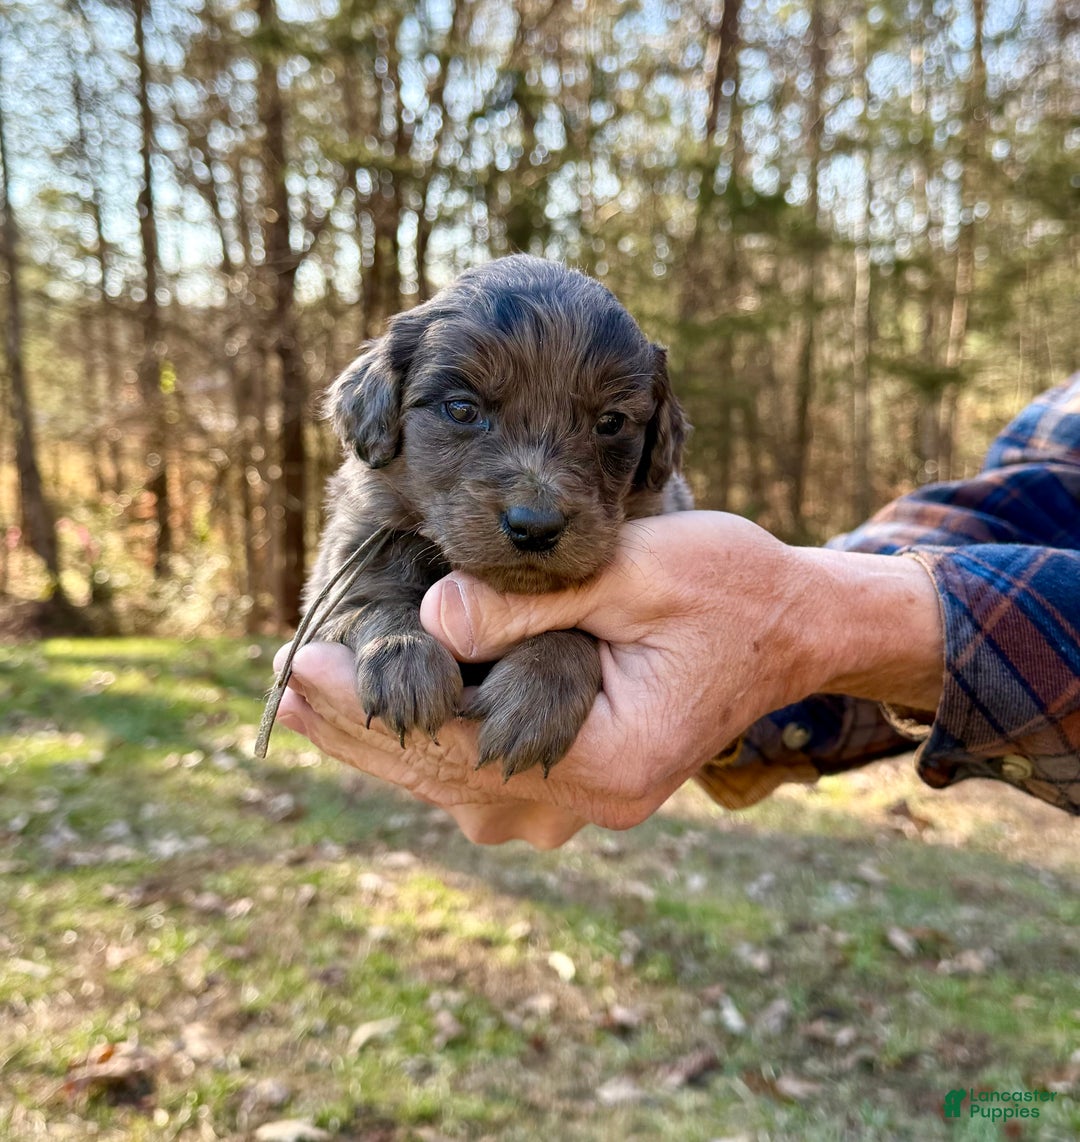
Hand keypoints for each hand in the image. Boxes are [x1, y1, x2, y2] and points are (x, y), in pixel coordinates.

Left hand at [275, 511, 942, 846]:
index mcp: (611, 756)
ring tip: (302, 700)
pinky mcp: (585, 776)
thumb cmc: (732, 587)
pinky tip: (376, 710)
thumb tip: (433, 617)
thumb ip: (534, 596)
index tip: (298, 664)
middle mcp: (593, 798)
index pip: (464, 741)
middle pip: (449, 775)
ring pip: (460, 784)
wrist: (796, 625)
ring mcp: (589, 798)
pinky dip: (429, 741)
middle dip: (360, 728)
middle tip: (276, 685)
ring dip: (385, 741)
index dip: (374, 706)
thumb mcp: (637, 572)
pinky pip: (487, 774)